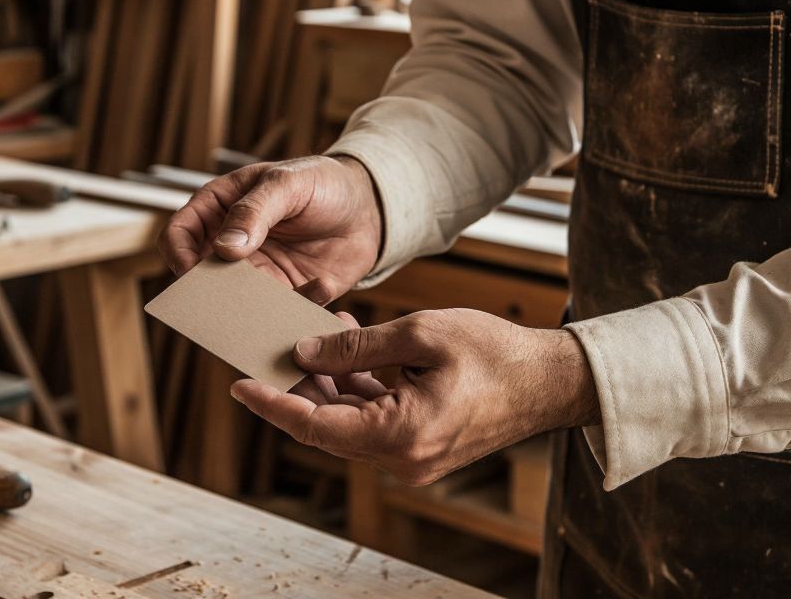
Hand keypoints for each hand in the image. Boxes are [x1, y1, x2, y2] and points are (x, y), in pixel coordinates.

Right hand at [159, 156, 381, 300]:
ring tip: (284, 299)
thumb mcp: (287, 183)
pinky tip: (321, 286)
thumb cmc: (321, 182)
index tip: (194, 272)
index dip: (179, 256)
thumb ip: (254, 212)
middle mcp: (230, 247)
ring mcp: (257, 275)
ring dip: (254, 311)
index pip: (178, 236)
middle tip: (233, 303)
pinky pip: (278, 314)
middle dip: (211, 296)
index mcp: (218, 210)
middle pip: (201, 280)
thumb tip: (224, 250)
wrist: (369, 205)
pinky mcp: (286, 296)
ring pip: (237, 306)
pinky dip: (296, 310)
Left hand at [232, 309, 600, 485]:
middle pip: (327, 425)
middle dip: (298, 385)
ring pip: (349, 421)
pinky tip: (351, 346)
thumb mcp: (419, 334)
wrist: (551, 381)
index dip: (272, 403)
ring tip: (318, 333)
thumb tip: (303, 352)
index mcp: (399, 434)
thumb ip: (356, 347)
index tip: (238, 384)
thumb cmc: (495, 353)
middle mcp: (401, 458)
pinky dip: (359, 387)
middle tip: (270, 347)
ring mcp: (412, 456)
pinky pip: (375, 419)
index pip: (314, 425)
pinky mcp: (422, 446)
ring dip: (329, 382)